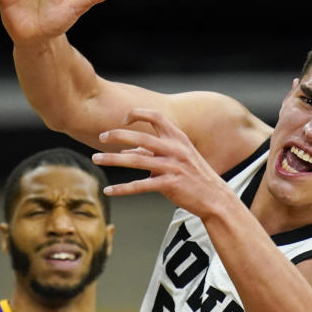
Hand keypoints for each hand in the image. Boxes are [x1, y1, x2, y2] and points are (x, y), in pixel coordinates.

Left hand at [91, 108, 233, 216]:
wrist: (215, 198)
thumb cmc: (194, 177)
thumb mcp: (178, 158)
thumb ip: (153, 153)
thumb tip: (127, 153)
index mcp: (178, 138)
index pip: (156, 117)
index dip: (138, 113)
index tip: (123, 119)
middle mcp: (175, 149)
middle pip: (141, 136)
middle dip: (117, 135)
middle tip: (100, 137)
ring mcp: (172, 167)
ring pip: (136, 161)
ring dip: (112, 159)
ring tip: (95, 159)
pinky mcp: (169, 185)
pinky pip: (140, 185)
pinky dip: (122, 188)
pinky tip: (109, 190)